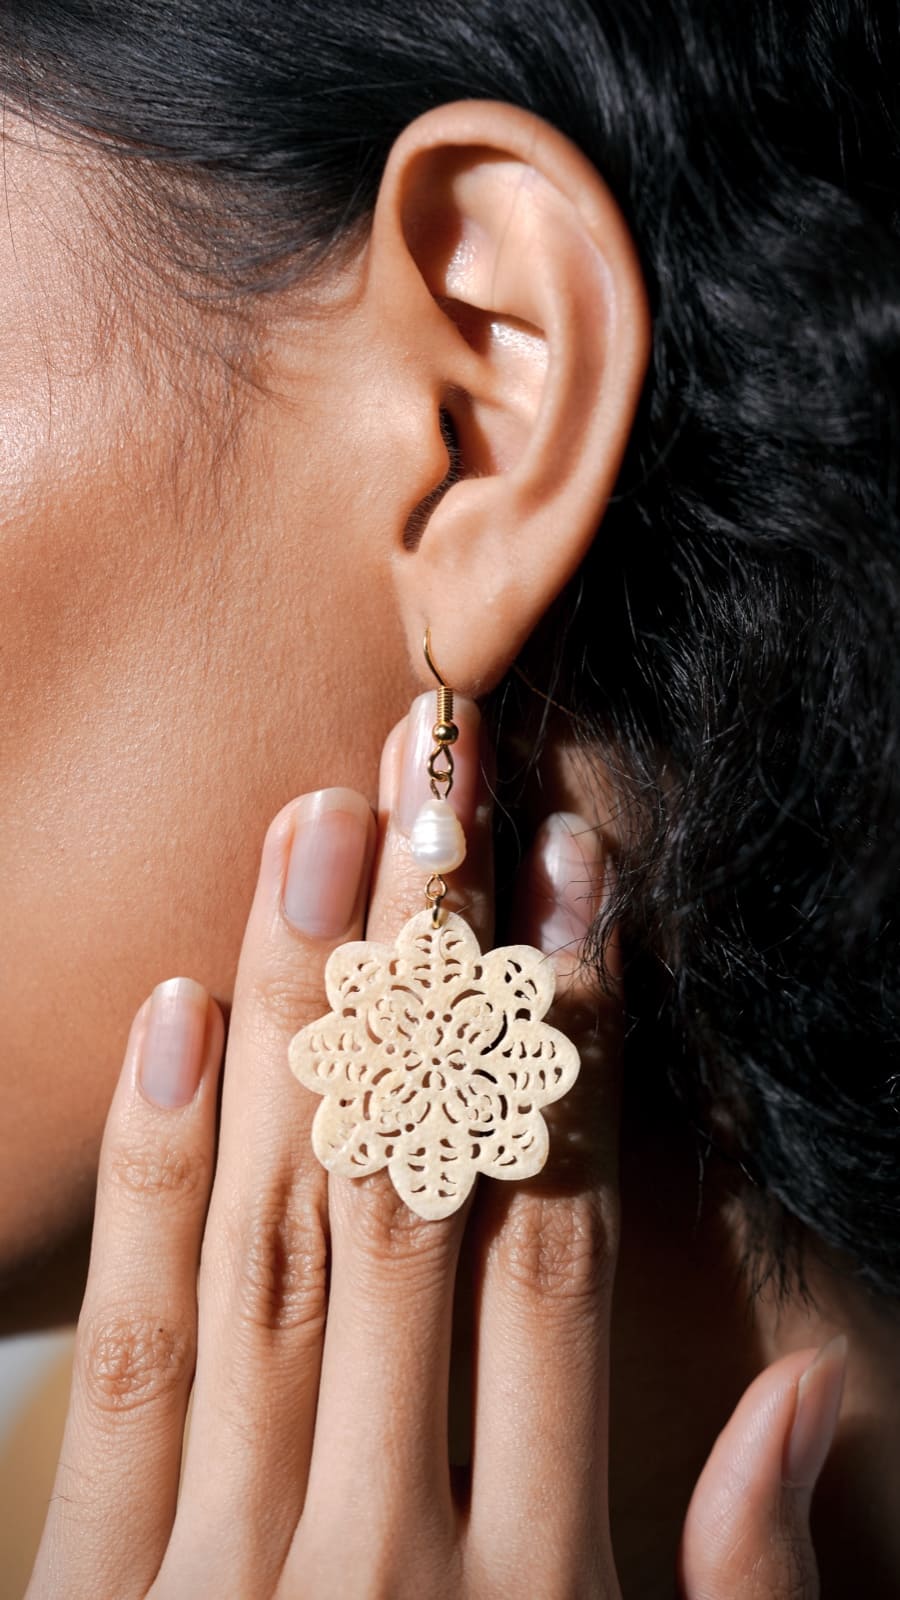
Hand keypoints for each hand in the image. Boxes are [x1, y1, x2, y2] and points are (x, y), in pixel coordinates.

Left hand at [27, 694, 844, 1598]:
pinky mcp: (99, 1593)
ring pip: (279, 1231)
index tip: (575, 887)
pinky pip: (138, 1353)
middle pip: (416, 1191)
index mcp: (537, 1586)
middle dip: (430, 973)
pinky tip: (183, 1013)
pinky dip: (162, 1173)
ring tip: (316, 839)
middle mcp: (386, 1544)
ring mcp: (227, 1567)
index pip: (557, 1243)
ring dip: (302, 1020)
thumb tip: (803, 1394)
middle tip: (440, 787)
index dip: (572, 1048)